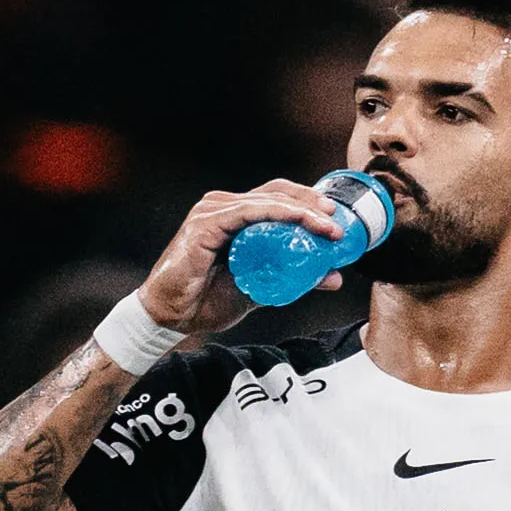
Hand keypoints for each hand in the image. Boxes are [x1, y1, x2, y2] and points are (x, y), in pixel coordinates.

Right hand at [137, 178, 351, 338]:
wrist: (173, 317)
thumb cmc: (207, 300)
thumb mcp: (262, 288)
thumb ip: (294, 279)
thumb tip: (333, 277)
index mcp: (236, 216)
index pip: (278, 198)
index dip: (308, 202)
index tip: (336, 218)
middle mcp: (223, 206)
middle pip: (276, 193)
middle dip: (311, 204)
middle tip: (338, 222)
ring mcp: (213, 212)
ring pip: (266, 201)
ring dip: (300, 212)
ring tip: (326, 228)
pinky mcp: (204, 223)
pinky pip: (248, 213)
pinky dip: (276, 215)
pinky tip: (298, 222)